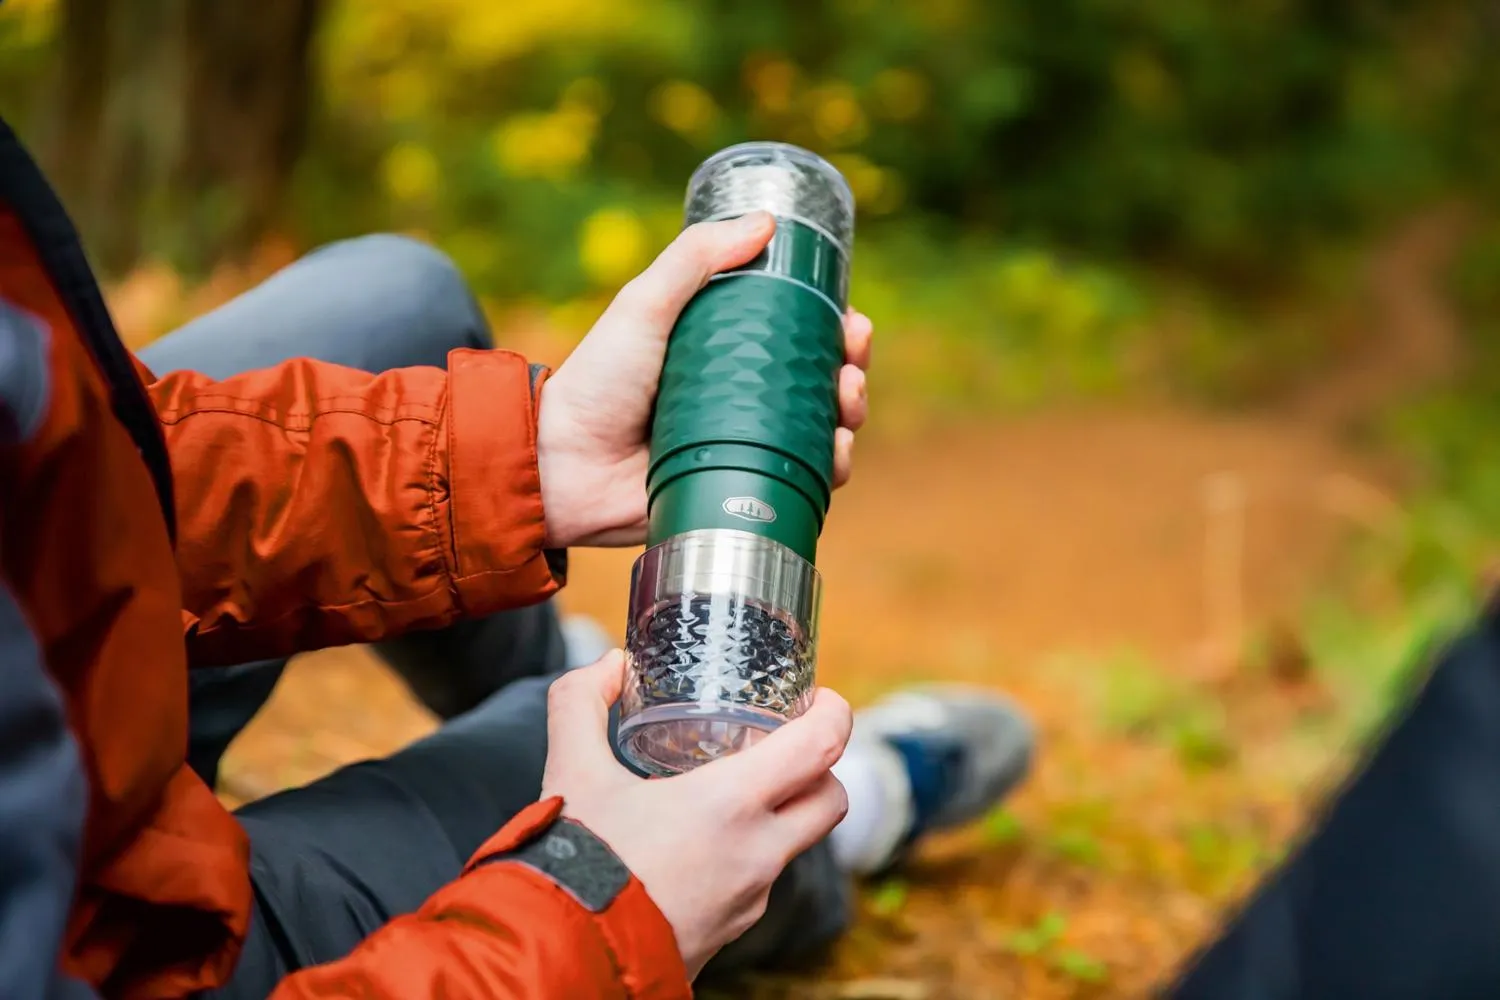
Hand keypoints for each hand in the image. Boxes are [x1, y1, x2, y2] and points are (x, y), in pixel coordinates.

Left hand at [536, 212, 873, 547]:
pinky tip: (837, 459)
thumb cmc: (597, 381)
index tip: (853, 323)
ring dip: (850, 420)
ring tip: (847, 409)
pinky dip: (830, 472)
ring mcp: (743, 447)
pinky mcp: (739, 491)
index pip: (797, 337)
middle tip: (851, 369)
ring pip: (819, 435)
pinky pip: (798, 484)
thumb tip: (768, 223)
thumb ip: (694, 260)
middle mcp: (740, 399)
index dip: (836, 331)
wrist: (563, 465)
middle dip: (852, 375)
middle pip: (819, 385)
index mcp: (724, 353)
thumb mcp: (644, 305)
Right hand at [541, 652, 852, 978]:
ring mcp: (750, 900)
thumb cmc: (574, 863)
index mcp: (731, 804)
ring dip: (780, 814)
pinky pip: (758, 884)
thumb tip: (609, 665)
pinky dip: (744, 855)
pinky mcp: (733, 933)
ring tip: (731, 793)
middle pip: (831, 800)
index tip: (819, 699)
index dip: (835, 713)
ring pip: (795, 845)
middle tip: (787, 744)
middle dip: (821, 767)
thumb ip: (580, 703)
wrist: (561, 959)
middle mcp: (757, 854)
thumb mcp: (570, 771)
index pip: (823, 747)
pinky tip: (698, 845)